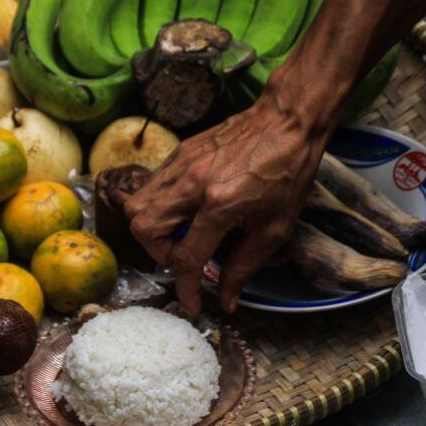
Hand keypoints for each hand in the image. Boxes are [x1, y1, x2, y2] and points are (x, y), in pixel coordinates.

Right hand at [123, 95, 328, 314]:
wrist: (288, 122)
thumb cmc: (288, 174)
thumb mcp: (275, 228)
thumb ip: (244, 266)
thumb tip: (225, 299)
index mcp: (219, 205)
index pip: (185, 258)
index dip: (186, 289)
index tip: (191, 303)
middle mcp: (192, 184)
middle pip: (143, 229)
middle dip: (159, 252)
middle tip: (185, 254)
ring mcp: (181, 164)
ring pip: (136, 204)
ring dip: (153, 228)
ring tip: (183, 231)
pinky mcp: (180, 152)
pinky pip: (151, 185)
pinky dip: (160, 204)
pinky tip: (187, 208)